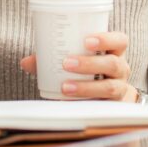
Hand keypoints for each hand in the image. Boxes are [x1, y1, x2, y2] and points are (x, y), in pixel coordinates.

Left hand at [21, 32, 136, 101]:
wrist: (107, 97)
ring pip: (109, 87)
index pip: (120, 41)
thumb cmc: (90, 71)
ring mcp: (119, 88)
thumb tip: (26, 62)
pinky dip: (85, 103)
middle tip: (67, 63)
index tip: (87, 40)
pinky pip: (103, 106)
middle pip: (113, 64)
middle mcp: (121, 69)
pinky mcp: (113, 107)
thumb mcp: (78, 59)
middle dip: (90, 63)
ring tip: (65, 86)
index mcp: (115, 52)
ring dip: (86, 86)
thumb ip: (53, 59)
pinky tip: (69, 102)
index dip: (107, 39)